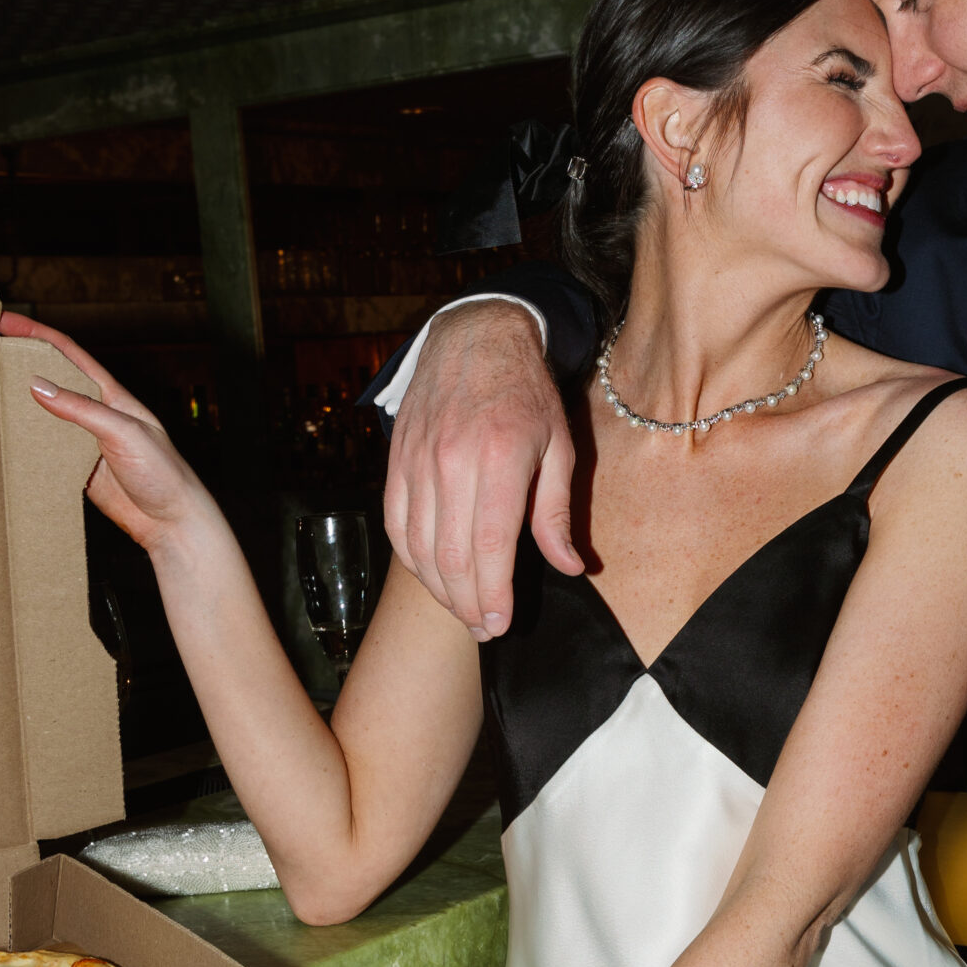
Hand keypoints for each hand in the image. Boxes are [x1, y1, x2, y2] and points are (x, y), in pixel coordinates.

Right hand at [3, 309, 210, 554]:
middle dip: (19, 364)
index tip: (5, 321)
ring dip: (17, 405)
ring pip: (43, 416)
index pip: (68, 354)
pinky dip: (24, 444)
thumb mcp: (124, 433)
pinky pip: (44, 452)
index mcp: (111, 396)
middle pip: (51, 381)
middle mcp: (96, 414)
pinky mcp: (77, 469)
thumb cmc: (163, 473)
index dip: (36, 335)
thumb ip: (82, 410)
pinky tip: (2, 440)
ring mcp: (84, 442)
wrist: (172, 522)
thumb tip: (38, 386)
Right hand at [384, 301, 581, 638]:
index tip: (500, 623)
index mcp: (499, 458)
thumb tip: (571, 568)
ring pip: (418, 545)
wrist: (475, 337)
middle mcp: (451, 461)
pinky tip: (432, 576)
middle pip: (450, 555)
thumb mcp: (560, 446)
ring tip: (462, 611)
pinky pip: (396, 522)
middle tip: (484, 629)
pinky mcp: (396, 459)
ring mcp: (417, 460)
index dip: (492, 594)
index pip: (490, 545)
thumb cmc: (527, 394)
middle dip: (466, 603)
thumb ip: (557, 513)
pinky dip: (411, 558)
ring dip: (439, 589)